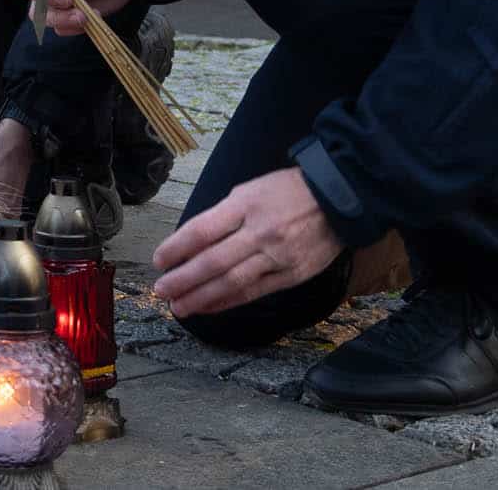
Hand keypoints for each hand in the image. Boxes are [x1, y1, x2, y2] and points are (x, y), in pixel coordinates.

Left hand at [152, 167, 341, 317]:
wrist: (338, 198)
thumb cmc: (286, 191)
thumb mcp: (249, 190)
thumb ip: (222, 216)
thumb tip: (191, 243)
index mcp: (245, 205)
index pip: (202, 230)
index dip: (176, 248)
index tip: (158, 261)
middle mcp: (260, 232)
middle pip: (213, 261)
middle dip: (183, 279)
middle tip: (161, 290)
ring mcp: (278, 256)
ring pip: (232, 282)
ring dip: (201, 297)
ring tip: (179, 307)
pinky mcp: (293, 275)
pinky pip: (255, 292)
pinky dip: (229, 301)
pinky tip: (210, 307)